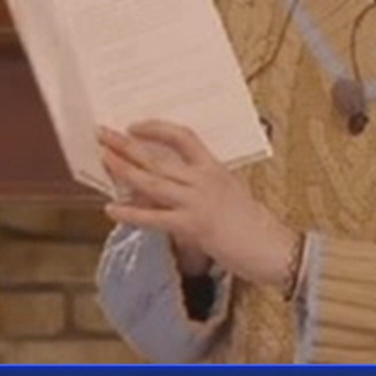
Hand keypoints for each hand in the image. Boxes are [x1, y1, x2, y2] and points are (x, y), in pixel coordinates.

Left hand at [98, 121, 299, 292]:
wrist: (273, 249)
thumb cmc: (254, 225)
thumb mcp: (231, 193)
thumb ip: (204, 185)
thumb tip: (170, 185)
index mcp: (215, 168)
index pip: (183, 136)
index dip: (157, 128)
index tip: (136, 126)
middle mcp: (204, 180)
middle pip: (158, 157)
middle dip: (126, 145)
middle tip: (102, 134)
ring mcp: (197, 202)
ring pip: (152, 181)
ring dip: (123, 170)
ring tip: (103, 159)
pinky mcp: (193, 226)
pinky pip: (154, 218)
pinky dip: (130, 213)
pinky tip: (111, 210)